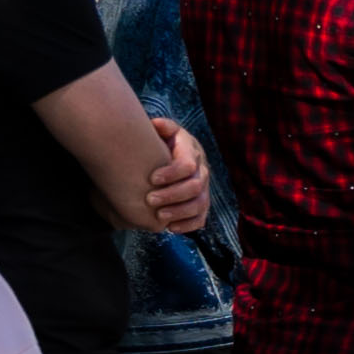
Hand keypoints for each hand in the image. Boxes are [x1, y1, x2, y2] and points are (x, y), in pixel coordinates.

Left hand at [136, 117, 211, 235]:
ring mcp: (204, 190)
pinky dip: (188, 225)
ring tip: (159, 216)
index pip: (188, 165)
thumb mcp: (165, 132)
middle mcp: (202, 171)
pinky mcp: (201, 206)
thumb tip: (155, 125)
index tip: (151, 179)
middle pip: (195, 187)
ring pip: (199, 204)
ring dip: (179, 212)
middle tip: (149, 200)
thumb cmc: (164, 144)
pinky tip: (171, 228)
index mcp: (193, 152)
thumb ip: (162, 128)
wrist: (172, 157)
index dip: (171, 173)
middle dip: (172, 195)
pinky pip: (201, 218)